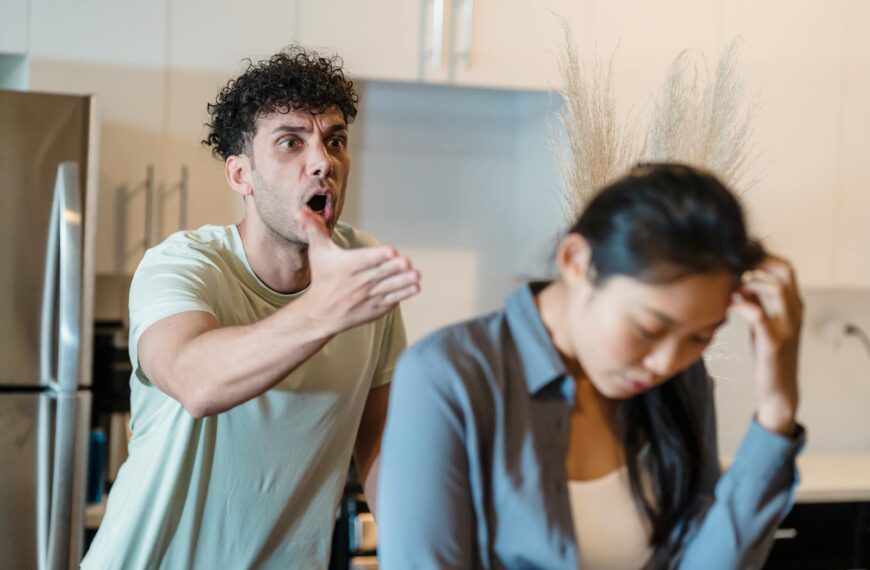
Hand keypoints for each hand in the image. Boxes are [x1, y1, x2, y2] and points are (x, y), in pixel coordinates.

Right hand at [296, 209, 420, 333]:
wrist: (322, 314)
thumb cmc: (323, 278)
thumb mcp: (318, 253)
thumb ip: (314, 230)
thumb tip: (300, 211)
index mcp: (347, 266)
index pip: (365, 259)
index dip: (378, 256)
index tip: (392, 252)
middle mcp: (358, 283)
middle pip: (380, 273)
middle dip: (395, 268)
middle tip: (407, 262)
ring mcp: (368, 297)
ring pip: (389, 287)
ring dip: (404, 281)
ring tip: (416, 275)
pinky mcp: (376, 308)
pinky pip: (392, 300)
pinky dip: (403, 294)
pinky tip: (415, 287)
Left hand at [731, 255, 802, 436]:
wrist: (778, 388)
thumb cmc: (768, 353)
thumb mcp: (763, 323)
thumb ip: (757, 302)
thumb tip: (742, 283)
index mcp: (794, 305)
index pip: (786, 269)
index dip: (764, 258)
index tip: (740, 260)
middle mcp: (795, 312)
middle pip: (785, 272)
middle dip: (758, 264)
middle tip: (734, 268)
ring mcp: (787, 326)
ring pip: (778, 289)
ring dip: (751, 282)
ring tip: (732, 287)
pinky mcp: (774, 341)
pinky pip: (759, 314)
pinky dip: (742, 305)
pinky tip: (728, 306)